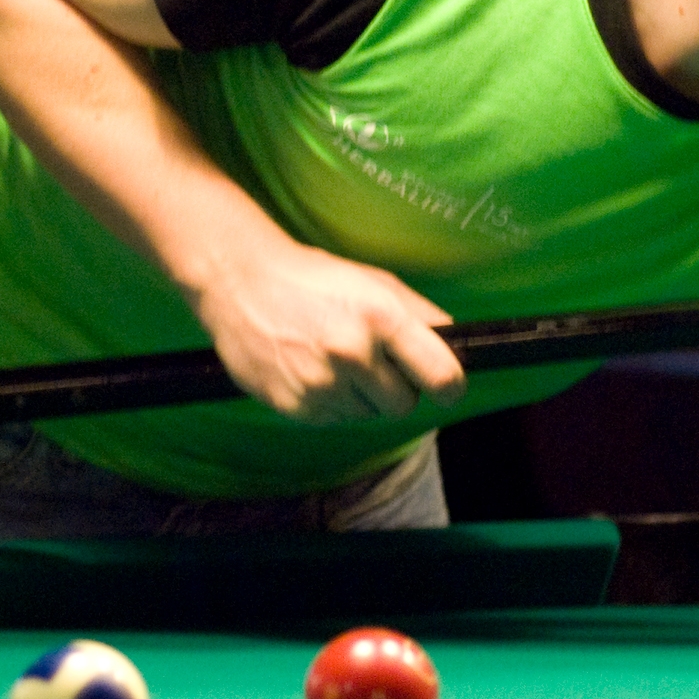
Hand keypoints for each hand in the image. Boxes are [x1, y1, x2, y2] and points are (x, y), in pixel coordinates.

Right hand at [188, 245, 468, 424]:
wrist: (240, 282)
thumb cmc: (314, 279)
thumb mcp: (376, 282)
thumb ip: (421, 316)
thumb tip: (457, 348)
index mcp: (381, 318)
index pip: (442, 376)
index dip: (450, 387)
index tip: (446, 386)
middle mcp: (353, 353)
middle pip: (404, 405)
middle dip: (397, 388)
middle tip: (373, 362)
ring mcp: (321, 385)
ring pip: (367, 414)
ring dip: (359, 394)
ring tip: (332, 358)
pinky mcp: (295, 406)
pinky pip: (334, 419)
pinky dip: (329, 401)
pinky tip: (310, 368)